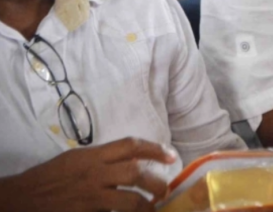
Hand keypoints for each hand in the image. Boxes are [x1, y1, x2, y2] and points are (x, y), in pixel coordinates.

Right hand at [1, 138, 176, 211]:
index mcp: (93, 155)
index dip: (155, 149)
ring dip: (146, 205)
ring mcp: (91, 197)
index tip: (171, 156)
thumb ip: (105, 158)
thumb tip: (136, 160)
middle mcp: (94, 174)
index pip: (131, 146)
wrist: (23, 197)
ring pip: (129, 201)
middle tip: (164, 188)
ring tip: (153, 207)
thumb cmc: (52, 175)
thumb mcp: (79, 158)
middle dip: (156, 181)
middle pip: (135, 173)